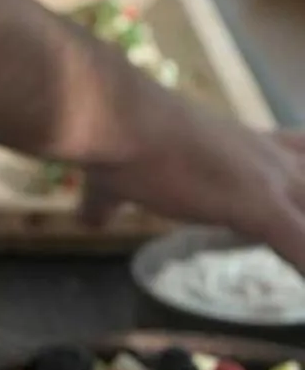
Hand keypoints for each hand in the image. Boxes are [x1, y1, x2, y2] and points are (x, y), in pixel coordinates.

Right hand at [85, 127, 304, 274]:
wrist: (119, 122)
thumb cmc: (117, 143)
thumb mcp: (115, 178)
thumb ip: (107, 202)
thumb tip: (85, 217)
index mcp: (244, 148)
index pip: (302, 152)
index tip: (303, 184)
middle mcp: (269, 161)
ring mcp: (268, 183)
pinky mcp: (258, 206)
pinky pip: (301, 247)